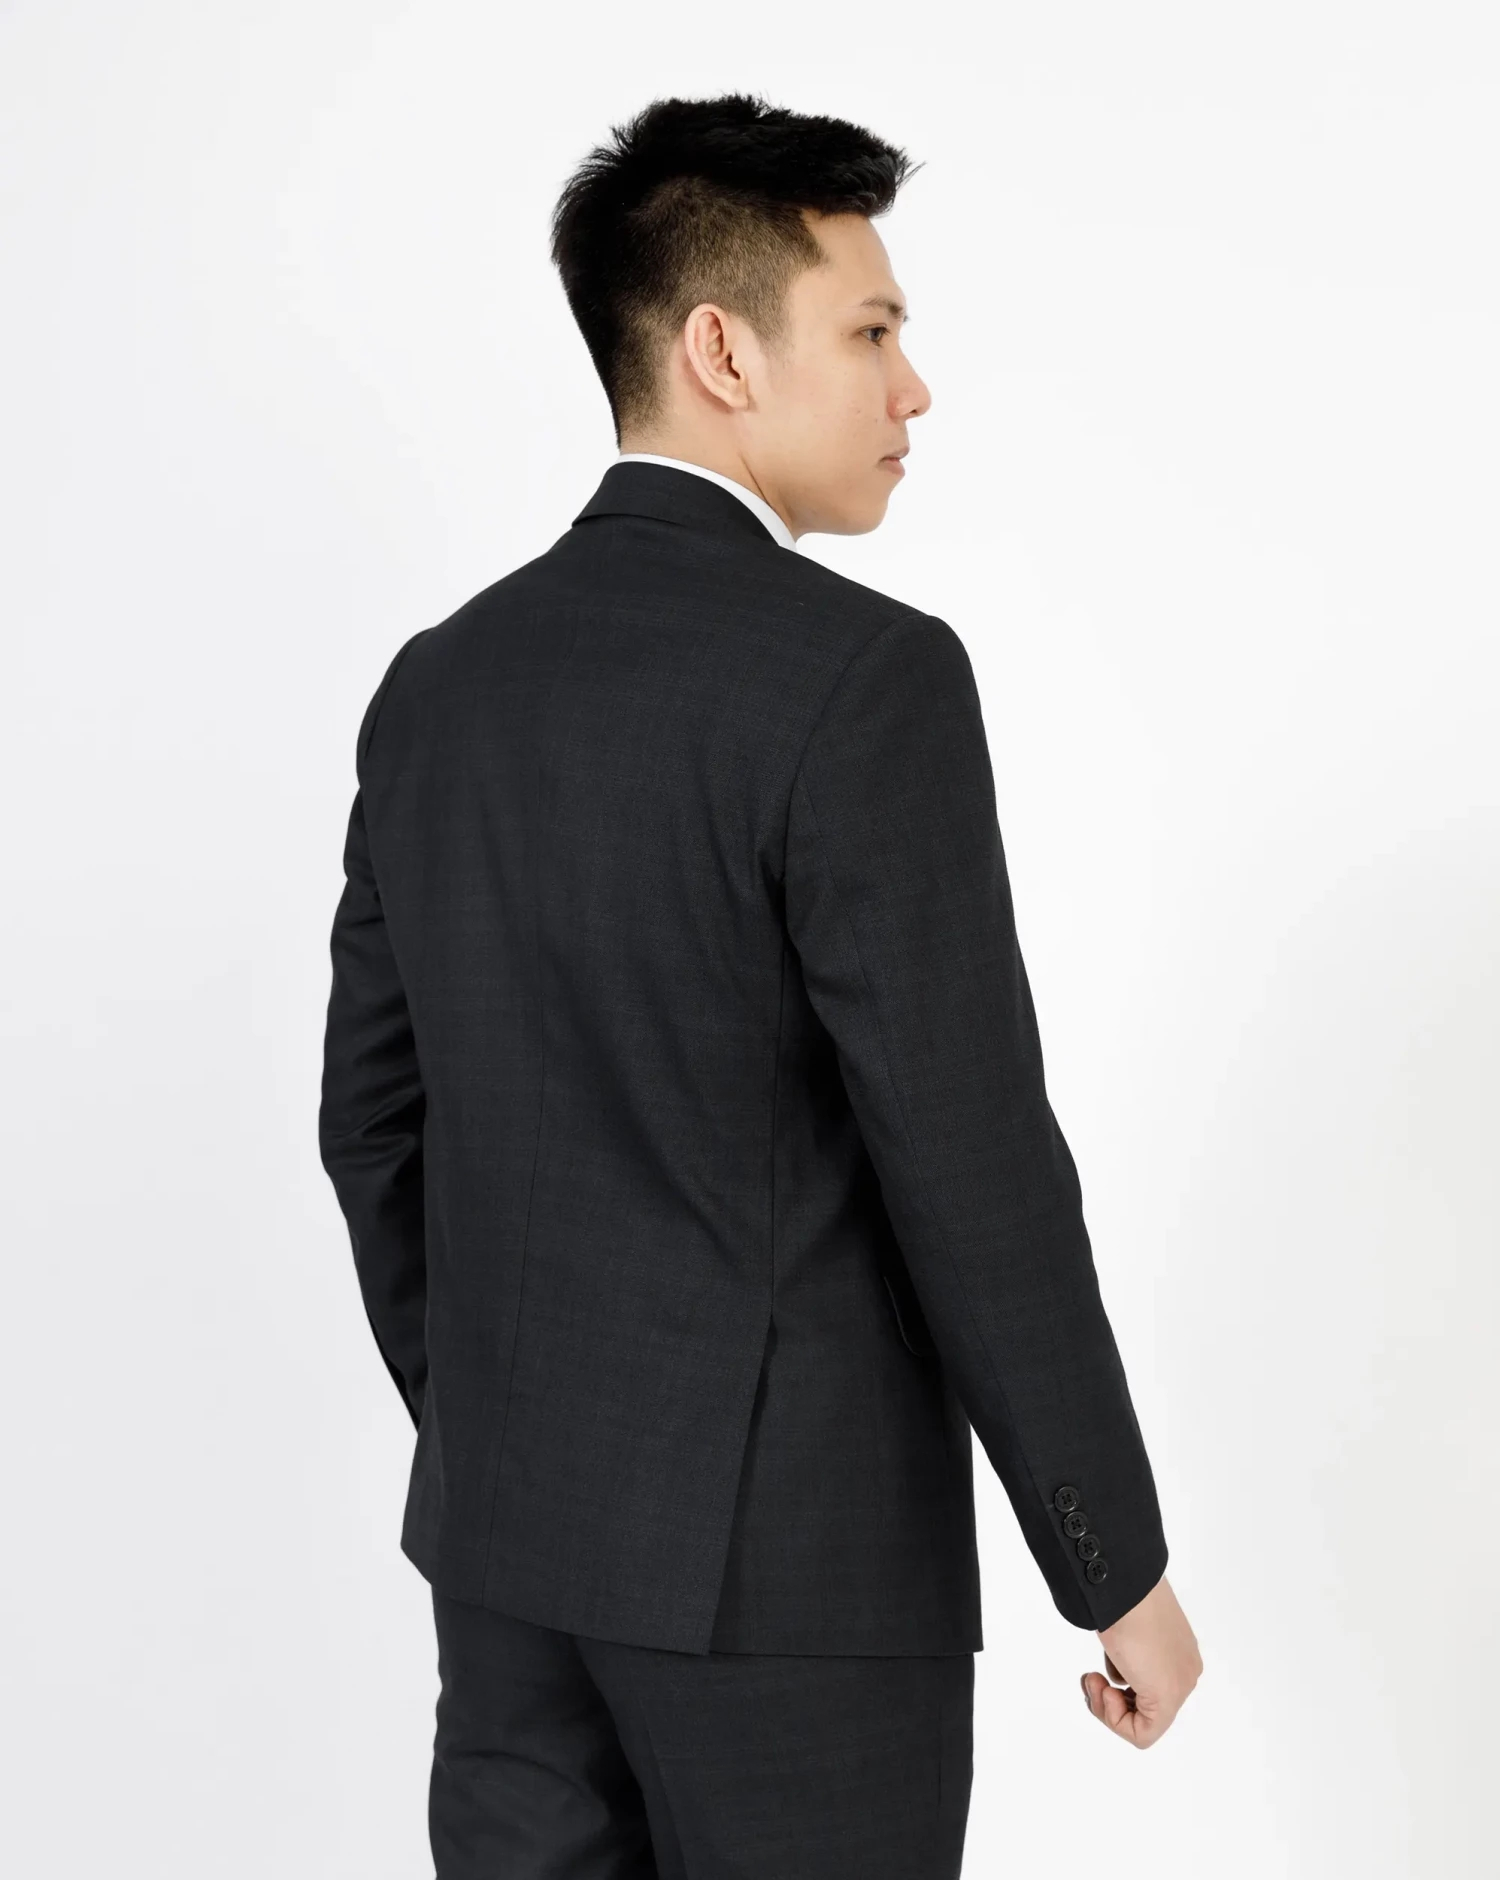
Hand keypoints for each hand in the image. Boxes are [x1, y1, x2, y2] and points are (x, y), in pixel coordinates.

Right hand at [1080, 1574, 1200, 1747]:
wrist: (1127, 1589)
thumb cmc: (1121, 1596)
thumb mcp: (1125, 1624)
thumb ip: (1129, 1648)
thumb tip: (1118, 1654)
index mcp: (1179, 1651)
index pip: (1148, 1686)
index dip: (1116, 1687)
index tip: (1096, 1671)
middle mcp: (1184, 1671)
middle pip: (1145, 1707)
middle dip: (1110, 1700)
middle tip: (1091, 1679)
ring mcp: (1179, 1685)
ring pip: (1142, 1723)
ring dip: (1108, 1708)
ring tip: (1094, 1680)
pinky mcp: (1167, 1698)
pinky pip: (1142, 1735)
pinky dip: (1114, 1720)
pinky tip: (1105, 1691)